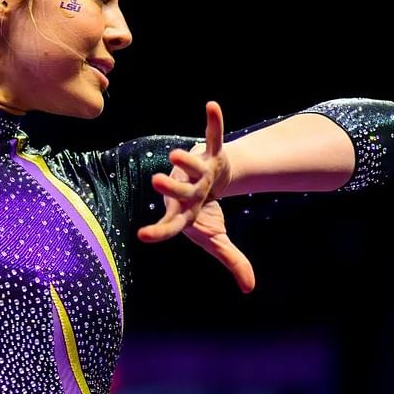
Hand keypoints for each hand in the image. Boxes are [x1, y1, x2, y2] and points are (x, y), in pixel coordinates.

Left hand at [137, 101, 255, 292]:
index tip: (144, 235)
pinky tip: (212, 105)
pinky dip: (214, 122)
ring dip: (185, 160)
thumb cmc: (204, 214)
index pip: (170, 226)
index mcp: (185, 214)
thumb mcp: (216, 238)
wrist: (208, 185)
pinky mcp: (210, 153)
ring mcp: (196, 171)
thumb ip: (232, 260)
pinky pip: (213, 136)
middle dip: (170, 188)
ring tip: (174, 153)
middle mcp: (187, 191)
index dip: (159, 231)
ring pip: (191, 165)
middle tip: (157, 181)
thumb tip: (249, 288)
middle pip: (179, 192)